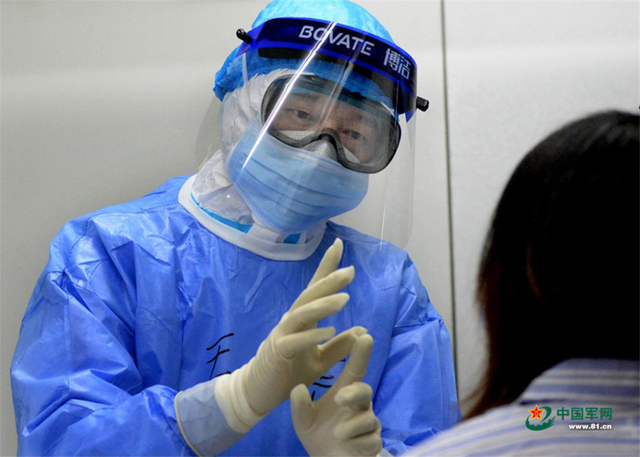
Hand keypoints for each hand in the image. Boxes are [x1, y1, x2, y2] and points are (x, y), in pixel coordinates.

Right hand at [215, 238, 366, 431]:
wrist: (259, 392)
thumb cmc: (289, 372)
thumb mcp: (320, 360)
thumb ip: (338, 346)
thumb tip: (362, 329)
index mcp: (303, 319)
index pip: (315, 288)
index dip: (327, 267)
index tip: (339, 245)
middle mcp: (292, 321)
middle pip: (310, 295)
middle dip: (329, 281)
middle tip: (349, 271)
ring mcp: (283, 334)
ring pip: (303, 314)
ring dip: (323, 305)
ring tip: (345, 298)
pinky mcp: (278, 352)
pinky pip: (296, 341)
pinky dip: (312, 335)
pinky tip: (329, 330)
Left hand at [291, 334, 382, 456]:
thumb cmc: (318, 434)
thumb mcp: (303, 420)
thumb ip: (299, 406)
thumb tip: (297, 388)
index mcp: (345, 392)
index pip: (355, 370)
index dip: (360, 354)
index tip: (365, 336)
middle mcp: (359, 405)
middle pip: (364, 391)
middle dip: (354, 393)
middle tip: (340, 397)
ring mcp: (369, 424)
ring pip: (366, 420)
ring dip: (348, 428)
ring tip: (337, 434)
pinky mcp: (374, 443)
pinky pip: (369, 441)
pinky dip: (356, 444)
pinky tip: (349, 446)